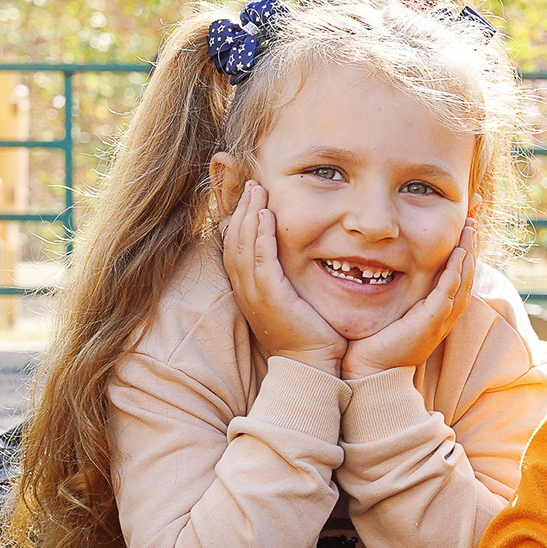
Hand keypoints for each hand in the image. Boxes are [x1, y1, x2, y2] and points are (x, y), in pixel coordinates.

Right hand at [221, 181, 345, 375]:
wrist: (312, 364)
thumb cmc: (308, 332)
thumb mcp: (291, 298)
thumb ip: (285, 275)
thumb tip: (290, 255)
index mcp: (247, 289)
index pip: (235, 245)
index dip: (239, 218)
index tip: (250, 195)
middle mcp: (244, 290)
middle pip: (234, 240)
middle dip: (241, 208)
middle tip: (252, 183)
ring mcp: (254, 294)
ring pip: (243, 245)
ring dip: (250, 214)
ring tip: (258, 190)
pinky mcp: (270, 297)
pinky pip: (261, 259)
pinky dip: (261, 235)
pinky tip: (266, 215)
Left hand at [343, 220, 477, 378]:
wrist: (370, 374)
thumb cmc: (374, 345)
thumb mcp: (390, 313)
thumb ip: (393, 293)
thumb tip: (378, 268)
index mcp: (437, 312)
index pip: (456, 275)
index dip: (462, 250)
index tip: (463, 226)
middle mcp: (444, 315)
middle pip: (467, 274)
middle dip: (471, 245)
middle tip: (473, 218)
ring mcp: (440, 319)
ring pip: (463, 280)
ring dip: (468, 252)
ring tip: (470, 228)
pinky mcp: (431, 322)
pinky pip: (449, 292)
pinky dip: (455, 271)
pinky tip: (458, 252)